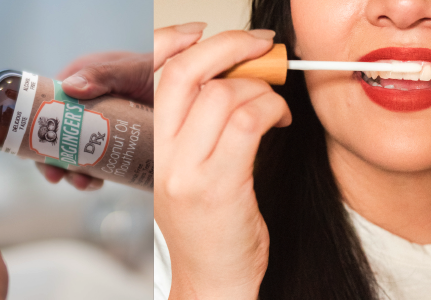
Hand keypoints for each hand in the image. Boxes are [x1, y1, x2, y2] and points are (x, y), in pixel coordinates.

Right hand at [36, 50, 155, 190]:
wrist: (197, 92)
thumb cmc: (164, 71)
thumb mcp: (133, 69)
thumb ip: (104, 74)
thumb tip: (70, 87)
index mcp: (84, 79)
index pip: (48, 103)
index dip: (38, 128)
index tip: (38, 153)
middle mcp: (88, 102)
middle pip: (57, 133)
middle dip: (53, 158)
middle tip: (57, 177)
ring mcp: (101, 125)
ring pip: (74, 151)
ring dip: (72, 170)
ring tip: (83, 183)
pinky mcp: (115, 143)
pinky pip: (96, 160)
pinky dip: (91, 174)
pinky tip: (96, 182)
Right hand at [152, 23, 291, 298]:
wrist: (212, 283)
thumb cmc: (211, 231)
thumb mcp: (191, 173)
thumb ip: (201, 128)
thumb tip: (232, 77)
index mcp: (154, 148)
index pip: (152, 77)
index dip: (173, 41)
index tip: (201, 29)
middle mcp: (164, 156)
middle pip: (186, 74)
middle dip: (229, 46)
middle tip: (261, 44)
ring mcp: (187, 171)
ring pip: (224, 95)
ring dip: (262, 88)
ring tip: (275, 104)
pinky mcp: (218, 186)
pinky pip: (248, 122)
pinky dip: (271, 110)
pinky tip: (278, 120)